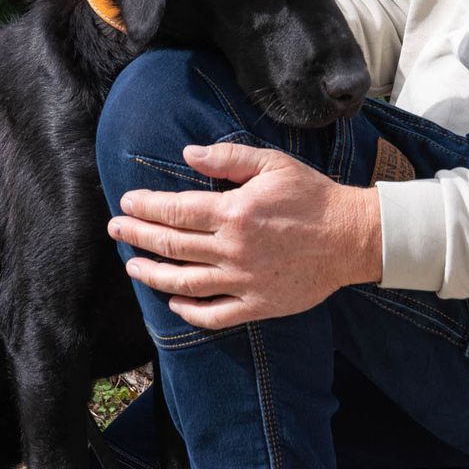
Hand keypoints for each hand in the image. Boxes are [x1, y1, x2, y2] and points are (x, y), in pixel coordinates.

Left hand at [107, 143, 382, 329]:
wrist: (351, 237)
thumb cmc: (312, 195)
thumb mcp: (272, 163)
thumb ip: (228, 158)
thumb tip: (188, 154)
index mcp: (234, 212)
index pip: (176, 211)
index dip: (146, 207)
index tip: (127, 202)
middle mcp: (233, 248)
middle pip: (172, 245)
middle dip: (137, 236)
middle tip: (116, 230)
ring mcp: (244, 280)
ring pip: (185, 283)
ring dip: (153, 274)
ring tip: (132, 266)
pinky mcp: (258, 304)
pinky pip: (215, 314)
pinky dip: (190, 311)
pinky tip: (174, 302)